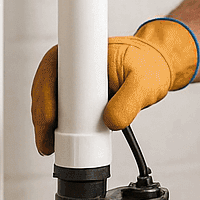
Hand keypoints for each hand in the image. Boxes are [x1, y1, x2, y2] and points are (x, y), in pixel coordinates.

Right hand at [30, 18, 199, 154]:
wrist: (158, 67)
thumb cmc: (150, 65)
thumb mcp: (144, 83)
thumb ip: (130, 102)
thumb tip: (111, 122)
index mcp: (84, 52)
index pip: (52, 70)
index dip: (45, 95)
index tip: (49, 119)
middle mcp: (74, 64)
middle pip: (44, 88)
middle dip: (41, 117)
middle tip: (47, 143)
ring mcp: (75, 79)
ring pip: (48, 101)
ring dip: (44, 124)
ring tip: (48, 147)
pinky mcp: (79, 94)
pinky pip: (61, 109)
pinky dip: (55, 125)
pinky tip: (55, 142)